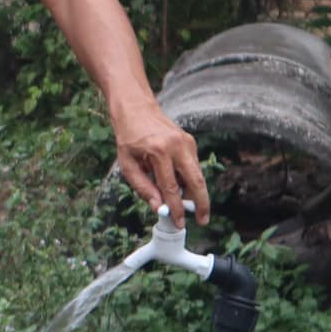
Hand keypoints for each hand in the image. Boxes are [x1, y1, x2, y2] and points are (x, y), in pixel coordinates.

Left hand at [112, 99, 207, 226]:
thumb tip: (159, 207)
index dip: (176, 208)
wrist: (136, 108)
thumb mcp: (127, 164)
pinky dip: (188, 179)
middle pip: (196, 181)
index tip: (179, 223)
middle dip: (202, 204)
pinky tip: (177, 184)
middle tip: (203, 221)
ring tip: (186, 205)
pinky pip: (192, 166)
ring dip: (194, 193)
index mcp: (158, 151)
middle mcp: (177, 146)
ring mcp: (186, 142)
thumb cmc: (129, 138)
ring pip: (197, 175)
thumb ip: (143, 187)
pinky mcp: (190, 141)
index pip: (171, 187)